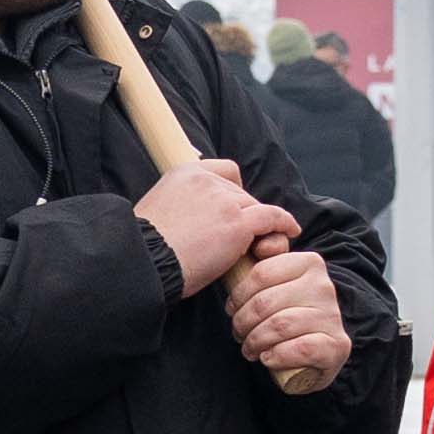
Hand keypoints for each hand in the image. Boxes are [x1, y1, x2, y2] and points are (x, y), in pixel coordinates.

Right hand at [134, 156, 292, 299]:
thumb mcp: (155, 212)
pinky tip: (290, 231)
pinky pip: (272, 218)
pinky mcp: (239, 224)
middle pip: (242, 193)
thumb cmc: (144, 250)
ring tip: (258, 245)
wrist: (143, 263)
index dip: (232, 189)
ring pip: (256, 208)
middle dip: (243, 214)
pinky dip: (283, 224)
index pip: (225, 171)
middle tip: (240, 239)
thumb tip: (191, 220)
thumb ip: (178, 205)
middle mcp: (207, 180)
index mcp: (183, 173)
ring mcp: (225, 201)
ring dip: (259, 226)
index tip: (230, 207)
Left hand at [226, 242, 350, 390]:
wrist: (314, 354)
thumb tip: (262, 244)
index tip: (232, 308)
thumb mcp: (274, 286)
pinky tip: (268, 358)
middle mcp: (324, 286)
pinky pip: (299, 349)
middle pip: (266, 302)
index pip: (261, 273)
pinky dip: (277, 356)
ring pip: (279, 325)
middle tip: (238, 333)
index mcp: (310, 263)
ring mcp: (333, 316)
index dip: (238, 295)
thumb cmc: (286, 316)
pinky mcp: (337, 345)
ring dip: (255, 341)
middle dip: (243, 322)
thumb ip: (263, 263)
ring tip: (249, 348)